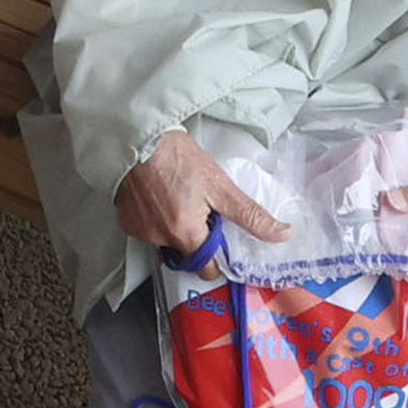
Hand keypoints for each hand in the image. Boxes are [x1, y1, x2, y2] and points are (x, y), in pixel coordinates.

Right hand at [116, 131, 290, 258]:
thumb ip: (250, 215)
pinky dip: (155, 219)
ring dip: (175, 228)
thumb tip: (283, 234)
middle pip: (186, 256)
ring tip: (179, 198)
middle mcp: (160, 239)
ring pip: (165, 241)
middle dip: (196, 242)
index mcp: (185, 235)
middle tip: (202, 215)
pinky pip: (146, 229)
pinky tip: (159, 197)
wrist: (137, 137)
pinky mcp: (124, 219)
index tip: (222, 240)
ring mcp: (139, 231)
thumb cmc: (178, 158)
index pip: (207, 270)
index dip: (218, 259)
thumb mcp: (220, 186)